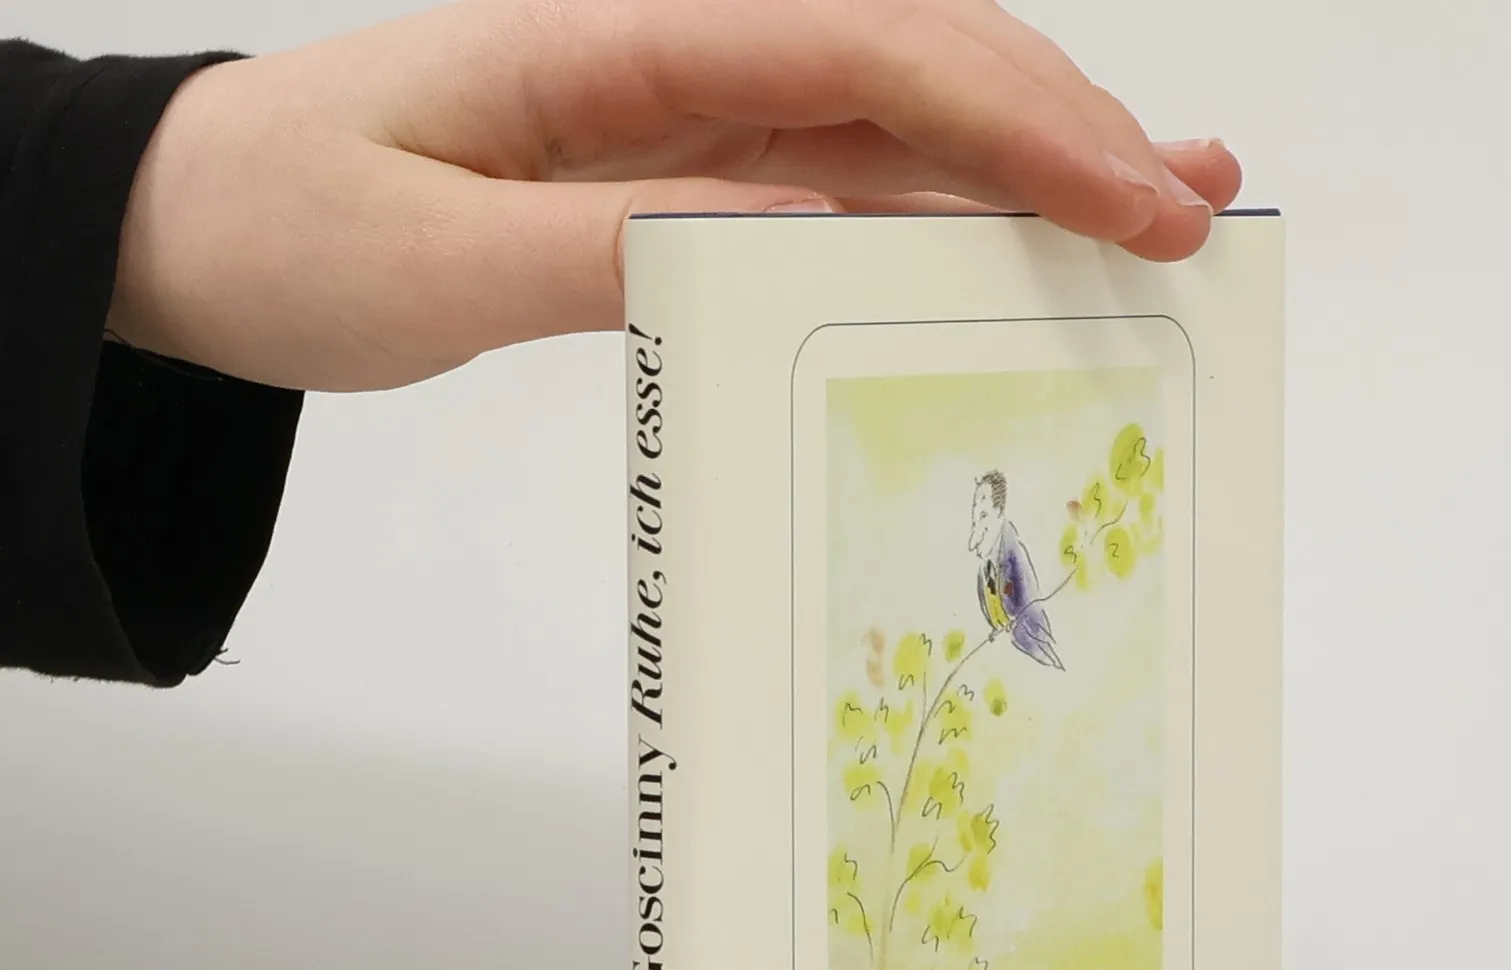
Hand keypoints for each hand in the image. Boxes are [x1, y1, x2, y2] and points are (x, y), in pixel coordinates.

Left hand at [109, 0, 1241, 391]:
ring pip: (898, 123)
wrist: (190, 229)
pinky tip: (1016, 249)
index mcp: (620, 41)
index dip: (1014, 118)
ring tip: (1160, 220)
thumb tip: (792, 250)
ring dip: (1032, 167)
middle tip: (1194, 211)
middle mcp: (676, 58)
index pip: (863, 53)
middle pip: (915, 62)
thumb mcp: (430, 261)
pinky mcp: (680, 179)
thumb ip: (609, 252)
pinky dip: (940, 221)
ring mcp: (687, 118)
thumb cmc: (279, 228)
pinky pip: (838, 191)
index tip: (1127, 195)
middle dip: (1065, 131)